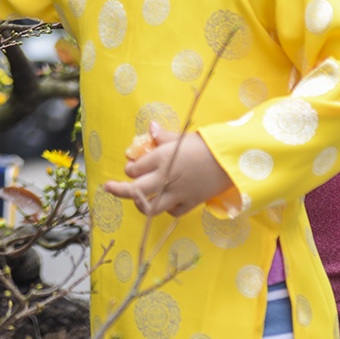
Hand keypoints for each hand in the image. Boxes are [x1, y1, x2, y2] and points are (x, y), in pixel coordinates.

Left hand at [101, 125, 236, 217]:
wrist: (230, 160)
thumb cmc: (204, 145)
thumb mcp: (181, 137)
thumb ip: (162, 136)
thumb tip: (150, 127)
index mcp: (161, 159)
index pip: (135, 168)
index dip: (130, 168)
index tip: (130, 167)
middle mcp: (165, 178)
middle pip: (135, 190)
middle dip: (118, 189)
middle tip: (108, 187)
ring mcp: (177, 193)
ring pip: (150, 207)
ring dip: (140, 204)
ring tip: (136, 200)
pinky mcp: (190, 203)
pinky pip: (172, 211)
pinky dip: (166, 208)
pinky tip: (165, 202)